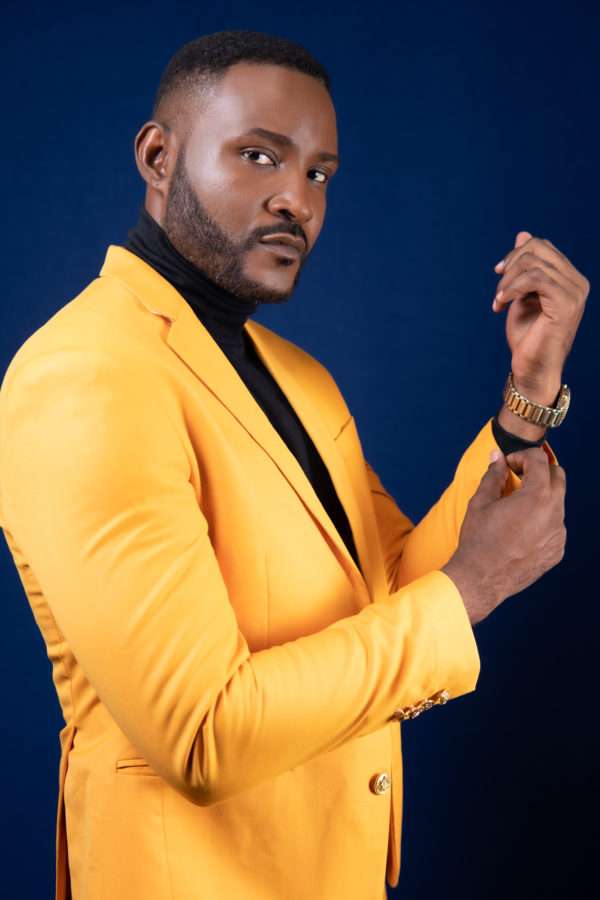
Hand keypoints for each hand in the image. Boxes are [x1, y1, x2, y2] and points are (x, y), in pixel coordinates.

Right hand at [441, 447, 565, 624]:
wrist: (482, 579)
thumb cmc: (478, 540)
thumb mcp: (481, 502)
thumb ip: (493, 475)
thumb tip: (497, 457)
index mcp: (536, 496)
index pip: (539, 460)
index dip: (521, 456)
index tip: (508, 464)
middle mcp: (554, 513)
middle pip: (558, 476)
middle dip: (538, 471)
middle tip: (518, 477)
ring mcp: (558, 533)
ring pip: (558, 502)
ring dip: (541, 496)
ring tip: (517, 505)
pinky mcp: (557, 550)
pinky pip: (555, 526)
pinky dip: (542, 519)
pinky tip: (521, 528)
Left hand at [492, 231, 588, 403]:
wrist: (531, 369)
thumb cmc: (527, 337)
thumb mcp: (522, 295)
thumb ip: (525, 268)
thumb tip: (524, 234)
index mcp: (570, 279)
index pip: (543, 247)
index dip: (516, 254)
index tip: (499, 274)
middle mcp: (578, 283)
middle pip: (539, 248)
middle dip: (510, 265)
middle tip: (498, 290)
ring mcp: (575, 293)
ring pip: (533, 263)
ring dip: (507, 281)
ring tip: (498, 301)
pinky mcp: (566, 304)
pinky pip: (535, 278)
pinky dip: (511, 288)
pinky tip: (500, 304)